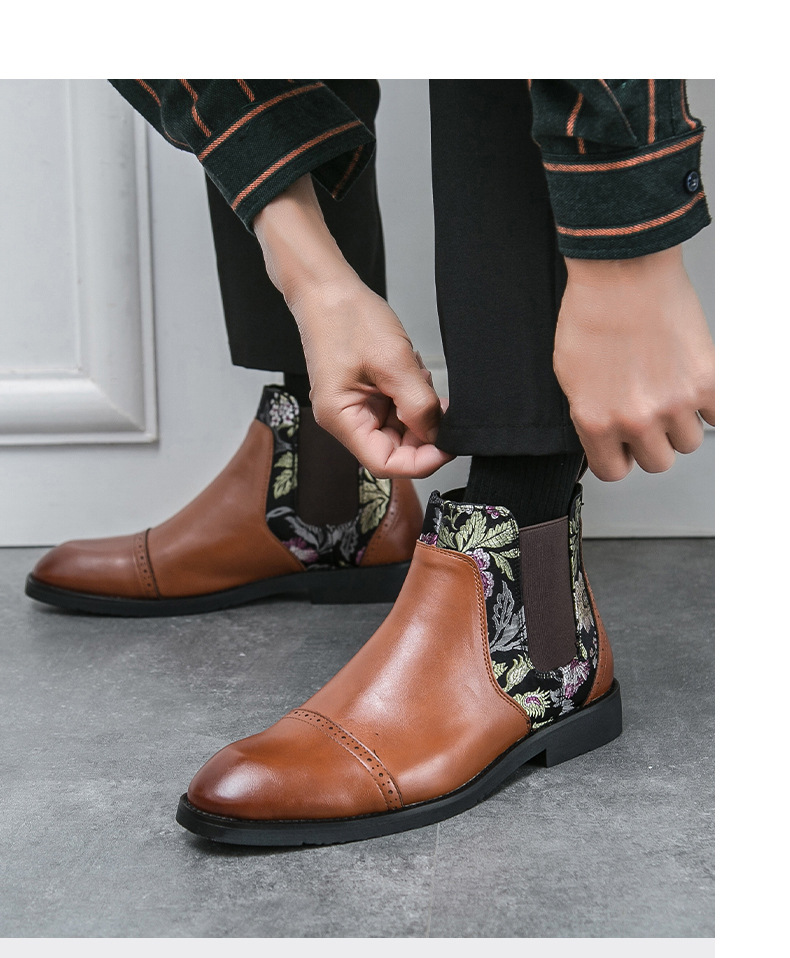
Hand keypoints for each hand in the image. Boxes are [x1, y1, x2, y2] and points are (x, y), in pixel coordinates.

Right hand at [290, 279, 451, 477]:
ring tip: (416, 372)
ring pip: (399, 428)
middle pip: (394, 448)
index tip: (448, 445)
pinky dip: (410, 393)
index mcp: (341, 418)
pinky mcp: (364, 394)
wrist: (327, 288)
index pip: (385, 463)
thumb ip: (418, 404)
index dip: (421, 461)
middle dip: (422, 428)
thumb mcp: (393, 361)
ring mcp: (355, 406)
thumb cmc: (346, 317)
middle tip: (442, 402)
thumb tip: (438, 435)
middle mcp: (345, 418)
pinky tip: (410, 369)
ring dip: (418, 407)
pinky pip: (396, 408)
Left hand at [553, 245, 714, 481]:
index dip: (620, 456)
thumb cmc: (591, 312)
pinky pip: (719, 416)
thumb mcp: (570, 376)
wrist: (621, 272)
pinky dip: (709, 404)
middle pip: (658, 462)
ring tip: (667, 389)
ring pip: (688, 442)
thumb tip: (604, 434)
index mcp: (595, 421)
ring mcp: (674, 403)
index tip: (623, 445)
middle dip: (652, 441)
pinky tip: (690, 382)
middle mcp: (635, 419)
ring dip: (681, 421)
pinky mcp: (707, 382)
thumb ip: (590, 413)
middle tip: (647, 412)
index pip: (614, 471)